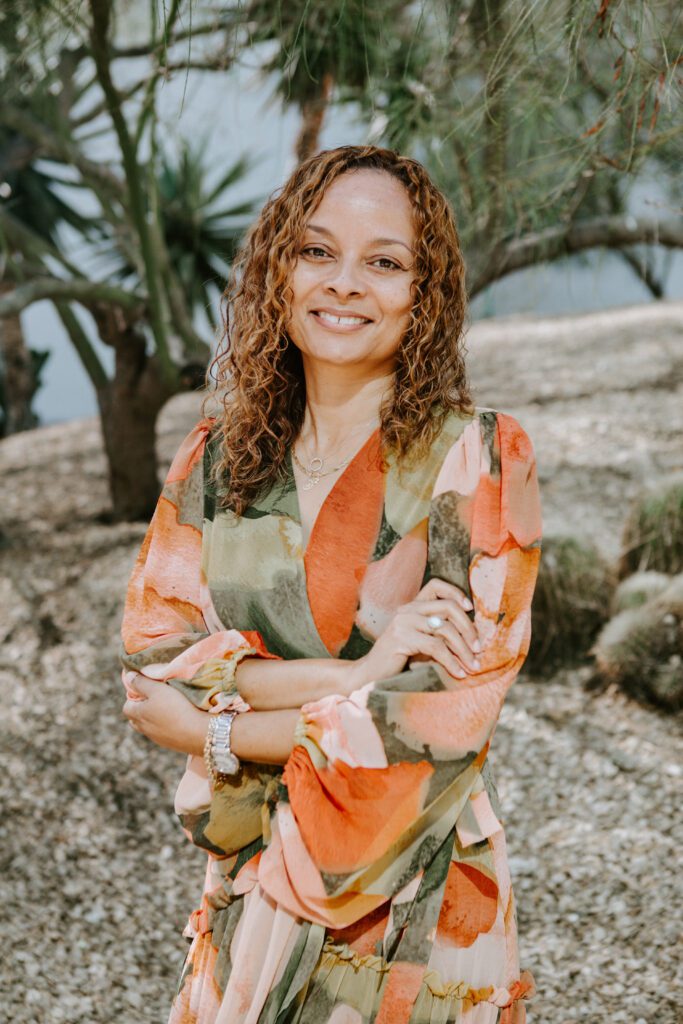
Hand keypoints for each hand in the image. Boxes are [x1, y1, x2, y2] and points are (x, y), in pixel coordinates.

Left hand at [122, 674, 207, 755]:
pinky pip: (161, 733)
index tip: (145, 688)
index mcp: (138, 715)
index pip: (127, 706)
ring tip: (167, 707)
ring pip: (148, 727)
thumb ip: (141, 682)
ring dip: (153, 718)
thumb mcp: (158, 689)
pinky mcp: (169, 743)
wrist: (197, 733)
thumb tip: (128, 676)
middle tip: (155, 697)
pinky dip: (165, 725)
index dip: (133, 696)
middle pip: (135, 718)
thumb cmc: (176, 707)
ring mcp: (157, 738)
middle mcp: (144, 729)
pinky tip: (177, 719)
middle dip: (141, 708)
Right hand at [348, 578, 480, 686]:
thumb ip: (439, 632)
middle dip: (468, 628)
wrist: (371, 675)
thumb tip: (472, 636)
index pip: (436, 585)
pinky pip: (435, 647)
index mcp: (412, 606)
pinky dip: (451, 662)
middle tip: (479, 648)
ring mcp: (403, 623)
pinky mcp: (401, 638)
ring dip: (464, 650)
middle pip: (448, 607)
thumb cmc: (400, 660)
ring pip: (445, 629)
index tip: (471, 609)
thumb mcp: (421, 641)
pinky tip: (459, 673)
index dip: (456, 593)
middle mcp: (407, 610)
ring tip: (473, 666)